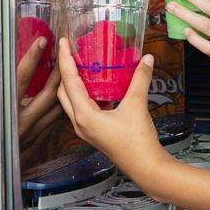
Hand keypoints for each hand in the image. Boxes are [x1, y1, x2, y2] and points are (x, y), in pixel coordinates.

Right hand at [16, 38, 63, 149]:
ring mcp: (35, 130)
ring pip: (57, 105)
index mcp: (5, 110)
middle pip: (48, 91)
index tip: (43, 41)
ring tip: (74, 68)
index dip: (32, 58)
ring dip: (65, 86)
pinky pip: (57, 116)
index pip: (21, 78)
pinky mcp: (41, 136)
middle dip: (60, 70)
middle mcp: (22, 121)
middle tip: (68, 52)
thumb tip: (6, 61)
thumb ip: (1, 89)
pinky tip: (70, 92)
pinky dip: (64, 103)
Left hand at [55, 39, 167, 175]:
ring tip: (83, 64)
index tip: (63, 42)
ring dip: (75, 82)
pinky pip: (84, 107)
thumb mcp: (137, 105)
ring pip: (72, 100)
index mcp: (84, 116)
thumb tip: (144, 59)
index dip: (65, 59)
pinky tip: (99, 84)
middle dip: (65, 70)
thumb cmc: (137, 143)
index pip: (69, 81)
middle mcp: (80, 123)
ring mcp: (86, 128)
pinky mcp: (95, 131)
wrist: (145, 167)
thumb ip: (140, 79)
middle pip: (63, 91)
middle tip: (70, 51)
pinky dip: (87, 93)